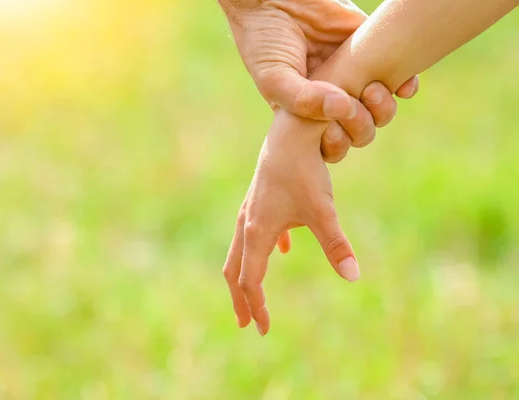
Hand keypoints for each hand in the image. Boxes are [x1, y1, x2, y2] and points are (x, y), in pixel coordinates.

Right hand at [219, 0, 418, 161]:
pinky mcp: (372, 52)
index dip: (337, 146)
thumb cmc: (265, 42)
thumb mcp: (275, 78)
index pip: (330, 147)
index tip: (332, 132)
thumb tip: (346, 110)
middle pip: (360, 132)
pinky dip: (405, 87)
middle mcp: (332, 100)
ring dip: (383, 109)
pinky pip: (400, 80)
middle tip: (352, 106)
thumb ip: (303, 101)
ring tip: (371, 89)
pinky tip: (401, 86)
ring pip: (381, 111)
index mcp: (307, 115)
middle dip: (362, 128)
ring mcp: (353, 77)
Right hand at [223, 110, 357, 335]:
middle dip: (240, 299)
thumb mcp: (323, 212)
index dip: (257, 306)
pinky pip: (253, 232)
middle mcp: (247, 224)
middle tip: (245, 324)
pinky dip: (262, 249)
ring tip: (252, 295)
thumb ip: (337, 245)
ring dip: (244, 277)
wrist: (291, 134)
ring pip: (239, 252)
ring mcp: (249, 211)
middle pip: (234, 271)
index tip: (265, 329)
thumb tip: (354, 276)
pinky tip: (283, 249)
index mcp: (257, 232)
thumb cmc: (305, 172)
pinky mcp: (258, 201)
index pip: (251, 281)